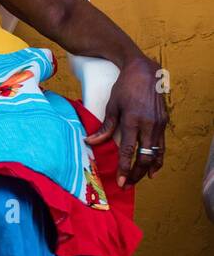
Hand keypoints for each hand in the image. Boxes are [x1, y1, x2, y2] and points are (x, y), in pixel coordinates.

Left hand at [84, 54, 167, 186]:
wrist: (144, 71)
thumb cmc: (124, 87)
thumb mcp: (112, 106)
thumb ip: (105, 127)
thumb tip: (91, 142)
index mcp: (133, 120)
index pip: (128, 151)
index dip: (124, 168)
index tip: (120, 181)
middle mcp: (148, 124)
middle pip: (145, 157)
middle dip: (136, 174)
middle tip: (127, 184)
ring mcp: (159, 123)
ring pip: (157, 153)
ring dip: (148, 169)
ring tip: (140, 180)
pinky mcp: (164, 122)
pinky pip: (162, 144)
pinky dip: (157, 157)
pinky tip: (153, 167)